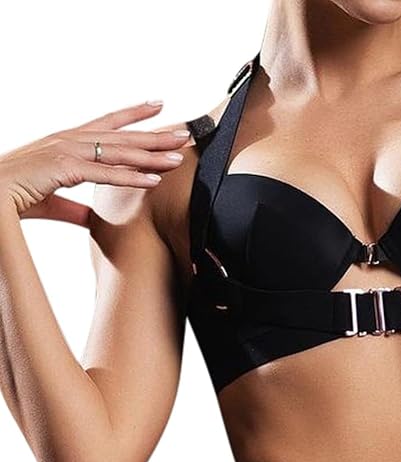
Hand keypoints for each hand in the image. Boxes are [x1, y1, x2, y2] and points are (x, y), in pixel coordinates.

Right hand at [0, 100, 190, 225]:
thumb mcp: (51, 200)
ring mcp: (68, 152)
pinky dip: (132, 177)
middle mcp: (70, 140)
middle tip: (186, 133)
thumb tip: (89, 218)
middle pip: (122, 136)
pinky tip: (154, 179)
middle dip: (156, 134)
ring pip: (119, 152)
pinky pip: (106, 174)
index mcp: (67, 142)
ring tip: (179, 155)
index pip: (107, 123)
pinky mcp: (65, 168)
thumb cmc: (14, 195)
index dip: (133, 114)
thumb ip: (74, 208)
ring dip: (152, 154)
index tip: (158, 106)